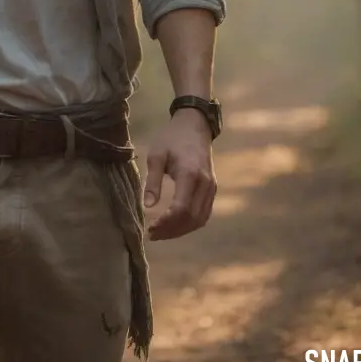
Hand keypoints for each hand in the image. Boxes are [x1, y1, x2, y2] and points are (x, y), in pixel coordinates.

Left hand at [143, 108, 216, 240]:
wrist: (195, 126)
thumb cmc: (172, 139)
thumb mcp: (156, 155)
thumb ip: (152, 181)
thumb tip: (148, 207)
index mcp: (189, 174)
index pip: (180, 209)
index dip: (166, 223)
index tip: (150, 228)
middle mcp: (205, 184)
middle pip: (191, 218)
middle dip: (171, 231)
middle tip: (152, 235)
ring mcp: (211, 188)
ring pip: (199, 219)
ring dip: (181, 230)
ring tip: (161, 233)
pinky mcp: (212, 189)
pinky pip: (204, 214)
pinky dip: (190, 224)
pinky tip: (175, 225)